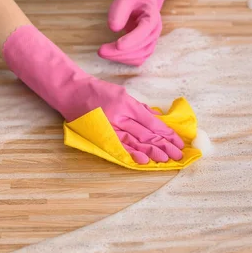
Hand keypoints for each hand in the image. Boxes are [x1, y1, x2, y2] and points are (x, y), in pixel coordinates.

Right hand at [3, 25, 182, 162]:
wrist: (73, 93)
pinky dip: (132, 153)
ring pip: (135, 141)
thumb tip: (158, 121)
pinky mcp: (101, 134)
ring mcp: (110, 126)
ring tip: (165, 160)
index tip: (178, 141)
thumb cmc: (99, 92)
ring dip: (152, 152)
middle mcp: (120, 115)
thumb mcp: (122, 94)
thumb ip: (139, 108)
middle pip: (146, 133)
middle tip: (178, 154)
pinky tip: (143, 160)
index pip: (152, 122)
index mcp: (128, 103)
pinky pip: (119, 146)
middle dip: (164, 145)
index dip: (167, 133)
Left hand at [98, 0, 164, 65]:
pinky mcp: (145, 49)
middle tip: (101, 51)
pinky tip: (112, 55)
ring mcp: (151, 42)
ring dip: (121, 58)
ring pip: (139, 57)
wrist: (140, 1)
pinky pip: (137, 60)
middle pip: (141, 47)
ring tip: (104, 52)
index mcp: (152, 17)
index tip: (118, 45)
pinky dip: (124, 60)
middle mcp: (154, 32)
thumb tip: (114, 28)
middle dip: (120, 52)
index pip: (145, 30)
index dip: (132, 39)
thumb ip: (119, 11)